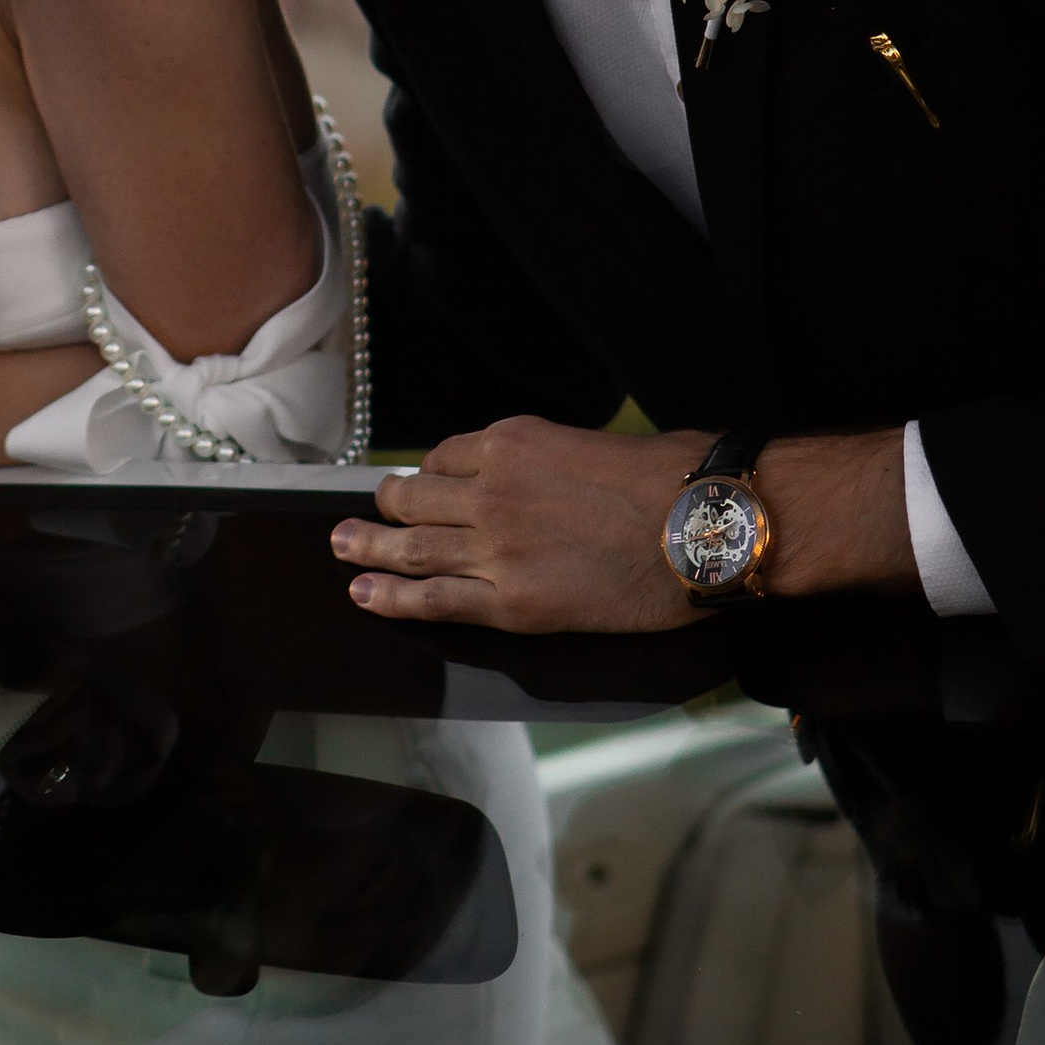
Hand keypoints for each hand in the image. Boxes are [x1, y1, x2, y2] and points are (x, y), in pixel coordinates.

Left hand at [330, 418, 916, 627]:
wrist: (703, 525)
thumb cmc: (672, 476)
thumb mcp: (595, 443)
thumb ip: (550, 458)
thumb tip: (543, 478)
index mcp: (511, 441)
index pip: (445, 456)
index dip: (431, 471)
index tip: (424, 480)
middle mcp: (489, 490)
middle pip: (415, 496)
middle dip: (389, 503)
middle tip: (365, 510)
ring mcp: (493, 548)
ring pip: (410, 546)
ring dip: (368, 545)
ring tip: (341, 545)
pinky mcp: (509, 602)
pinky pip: (432, 600)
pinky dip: (390, 597)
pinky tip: (363, 594)